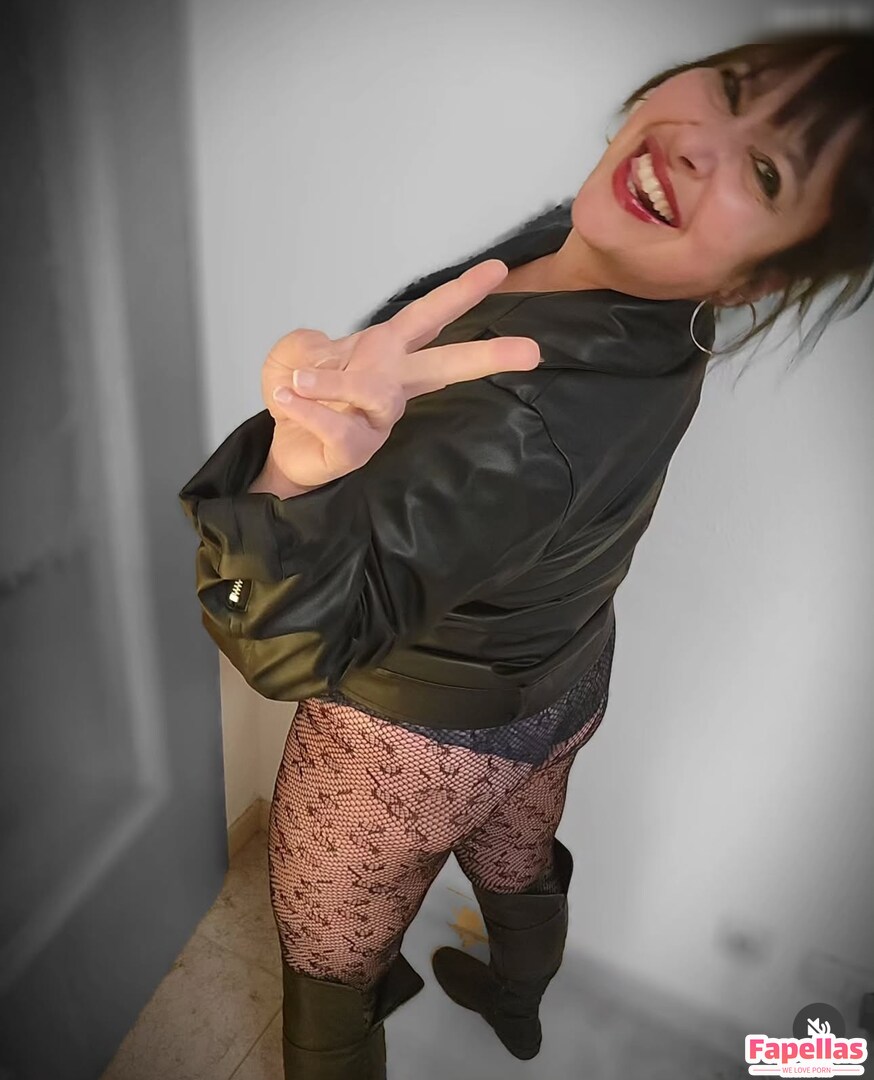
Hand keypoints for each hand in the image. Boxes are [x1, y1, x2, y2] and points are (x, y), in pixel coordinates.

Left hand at [255, 259, 541, 491]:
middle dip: (487, 355)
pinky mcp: (356, 450)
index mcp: (386, 353)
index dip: (461, 294)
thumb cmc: (301, 398)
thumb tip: (324, 348)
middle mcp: (392, 385)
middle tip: (531, 352)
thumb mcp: (296, 352)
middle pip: (445, 365)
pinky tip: (287, 397)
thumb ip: (312, 342)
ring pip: (375, 393)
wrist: (282, 449)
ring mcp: (379, 421)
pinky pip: (338, 425)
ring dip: (333, 381)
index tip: (498, 270)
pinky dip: (307, 407)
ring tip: (298, 379)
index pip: (428, 318)